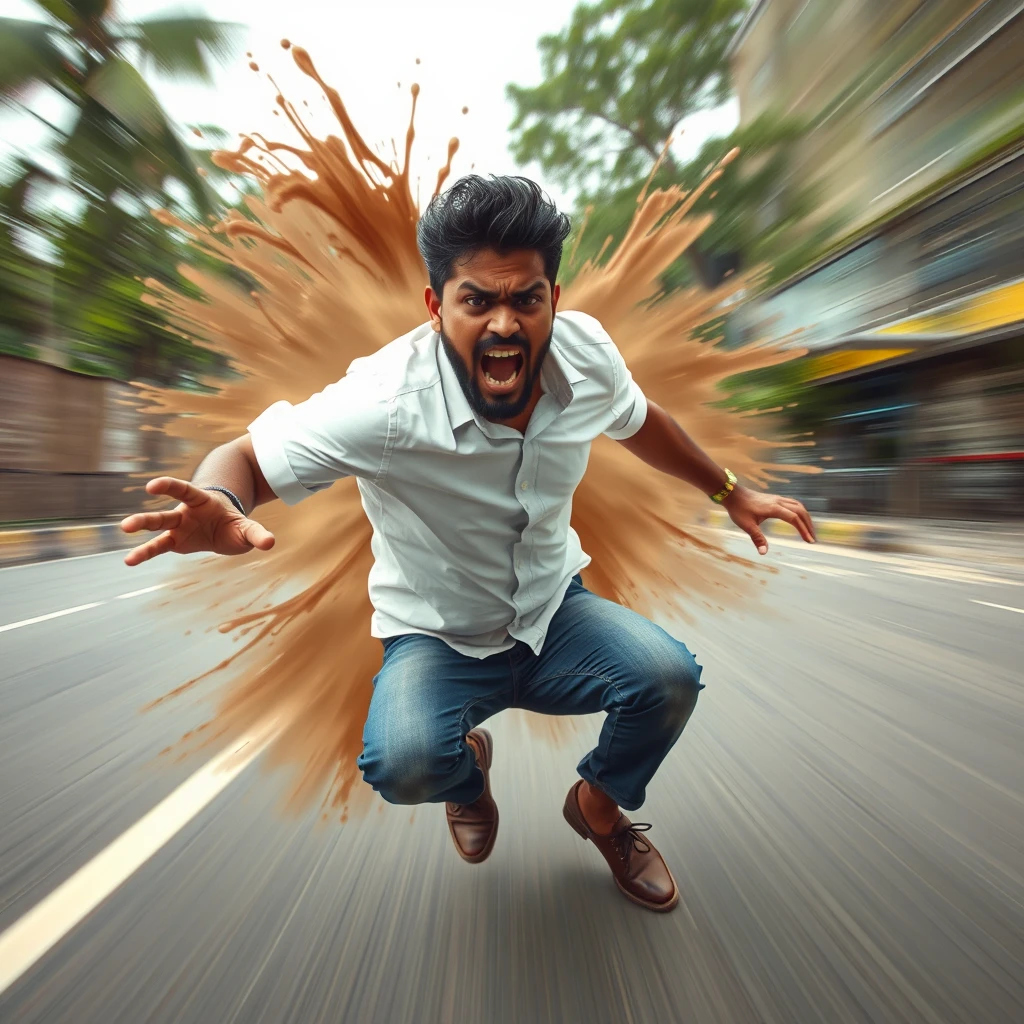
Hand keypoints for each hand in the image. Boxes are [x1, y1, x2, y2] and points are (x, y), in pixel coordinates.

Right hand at [121, 477, 274, 565]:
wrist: (225, 527)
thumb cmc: (234, 523)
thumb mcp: (247, 528)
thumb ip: (256, 533)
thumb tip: (270, 543)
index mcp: (202, 501)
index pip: (184, 490)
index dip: (169, 486)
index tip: (151, 486)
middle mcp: (185, 512)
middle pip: (164, 513)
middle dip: (147, 519)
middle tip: (127, 525)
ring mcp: (178, 526)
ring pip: (157, 528)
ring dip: (142, 530)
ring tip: (123, 532)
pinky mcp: (175, 541)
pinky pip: (158, 547)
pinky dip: (145, 553)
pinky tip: (128, 560)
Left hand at [722, 485, 814, 554]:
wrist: (733, 494)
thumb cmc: (738, 509)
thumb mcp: (746, 525)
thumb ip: (757, 538)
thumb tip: (763, 552)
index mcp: (774, 508)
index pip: (794, 519)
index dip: (803, 530)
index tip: (809, 541)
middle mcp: (779, 502)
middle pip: (801, 511)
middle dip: (808, 525)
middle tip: (812, 539)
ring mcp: (778, 499)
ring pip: (799, 506)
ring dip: (806, 518)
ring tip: (809, 530)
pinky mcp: (775, 498)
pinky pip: (793, 504)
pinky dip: (800, 512)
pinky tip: (799, 519)